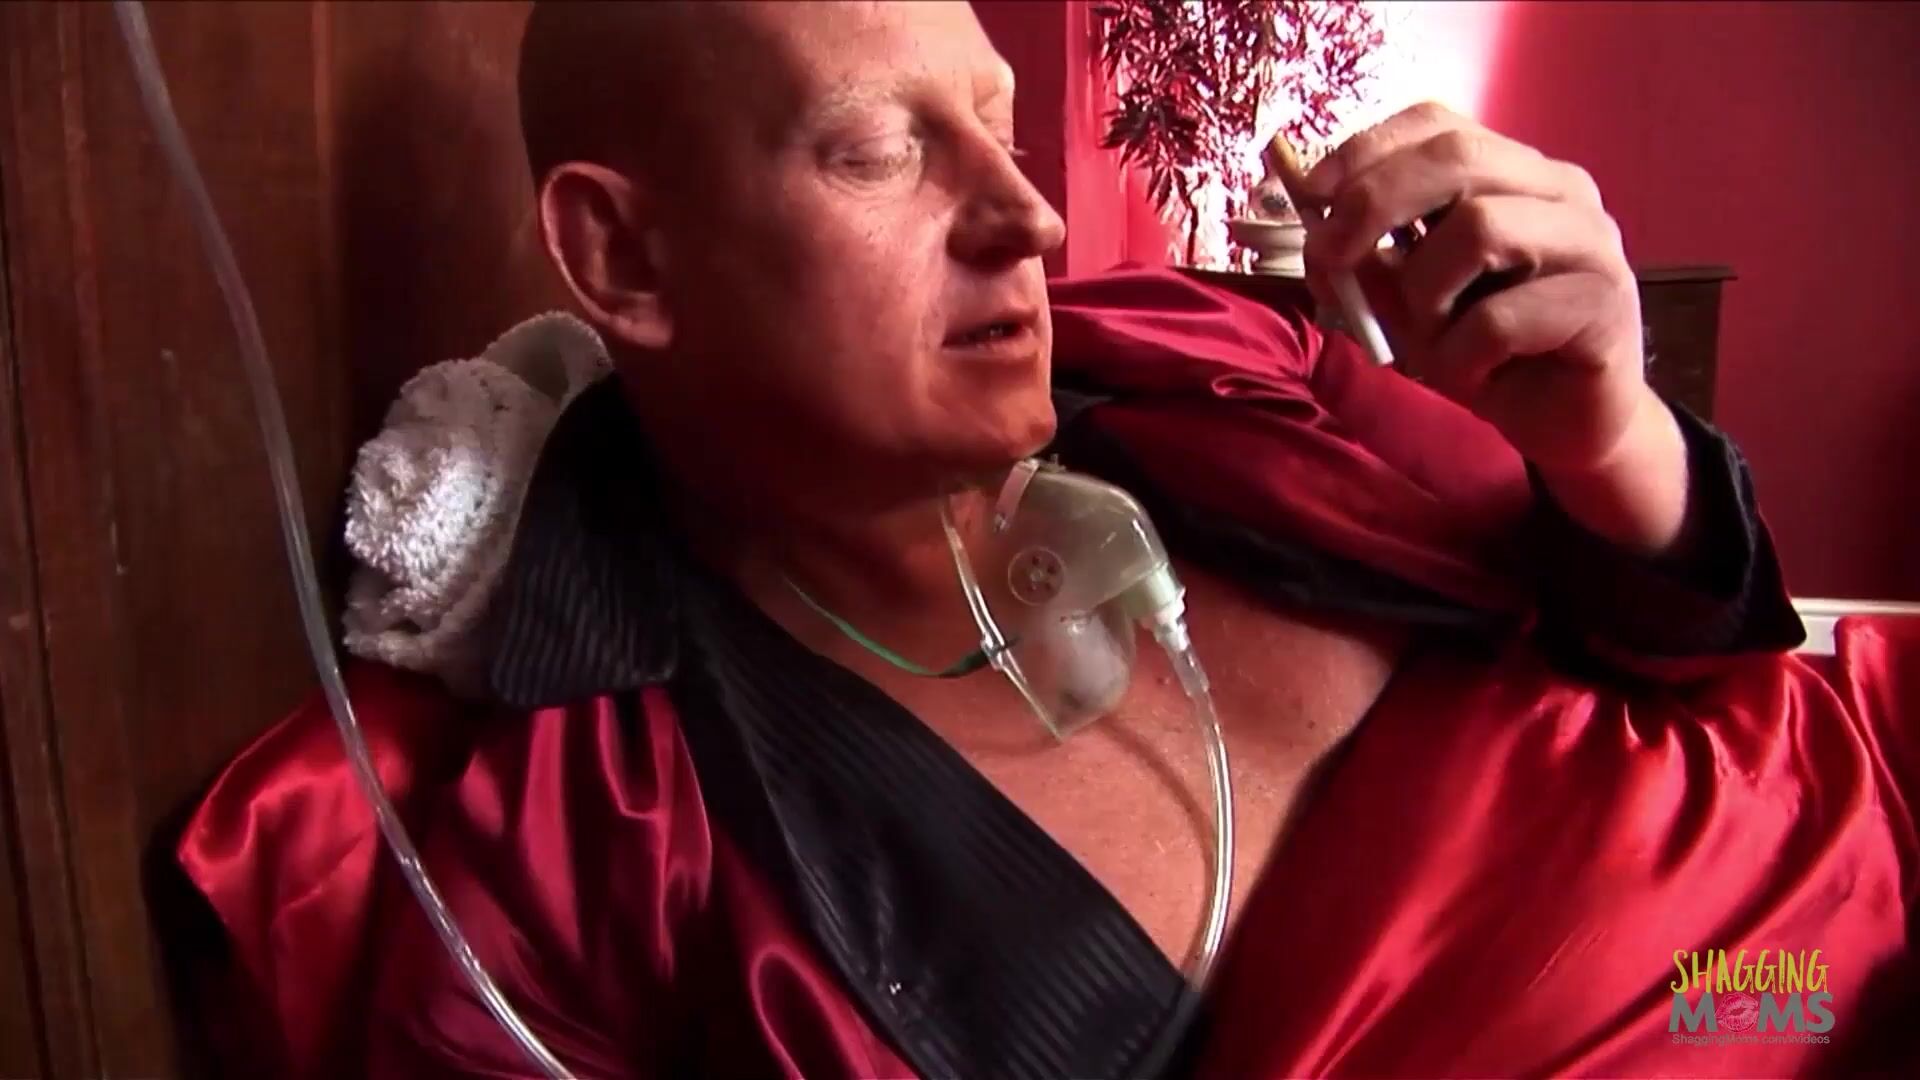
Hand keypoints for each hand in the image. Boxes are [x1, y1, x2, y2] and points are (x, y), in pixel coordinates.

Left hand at [1300, 103, 1688, 553]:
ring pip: (1480, 228)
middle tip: (1332, 257)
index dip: (1366, 150)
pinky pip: (1501, 318)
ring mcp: (1591, 242)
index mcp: (1513, 173)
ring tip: (1431, 342)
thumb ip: (1371, 266)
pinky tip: (1473, 376)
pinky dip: (1461, 354)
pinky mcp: (1605, 304)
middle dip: (1375, 202)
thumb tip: (1320, 239)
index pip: (1436, 124)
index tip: (1310, 194)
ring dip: (1425, 294)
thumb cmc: (1487, 354)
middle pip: (1457, 158)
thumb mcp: (1409, 307)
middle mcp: (1560, 191)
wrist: (1567, 424)